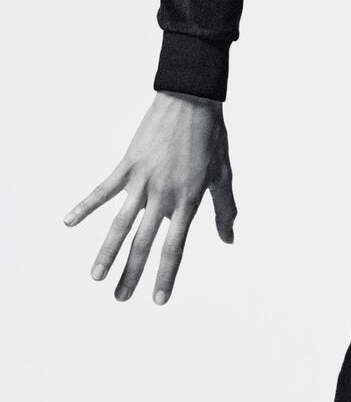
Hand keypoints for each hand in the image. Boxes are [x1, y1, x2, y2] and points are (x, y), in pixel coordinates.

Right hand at [65, 91, 236, 303]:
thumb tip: (229, 239)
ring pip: (121, 223)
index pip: (175, 246)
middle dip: (132, 273)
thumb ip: (224, 209)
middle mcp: (164, 194)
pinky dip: (86, 206)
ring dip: (107, 251)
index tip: (158, 300)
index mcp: (189, 200)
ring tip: (95, 277)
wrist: (192, 101)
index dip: (166, 274)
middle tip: (120, 298)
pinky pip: (103, 189)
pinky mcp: (128, 164)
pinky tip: (68, 222)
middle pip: (144, 242)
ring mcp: (143, 180)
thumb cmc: (211, 138)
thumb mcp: (223, 175)